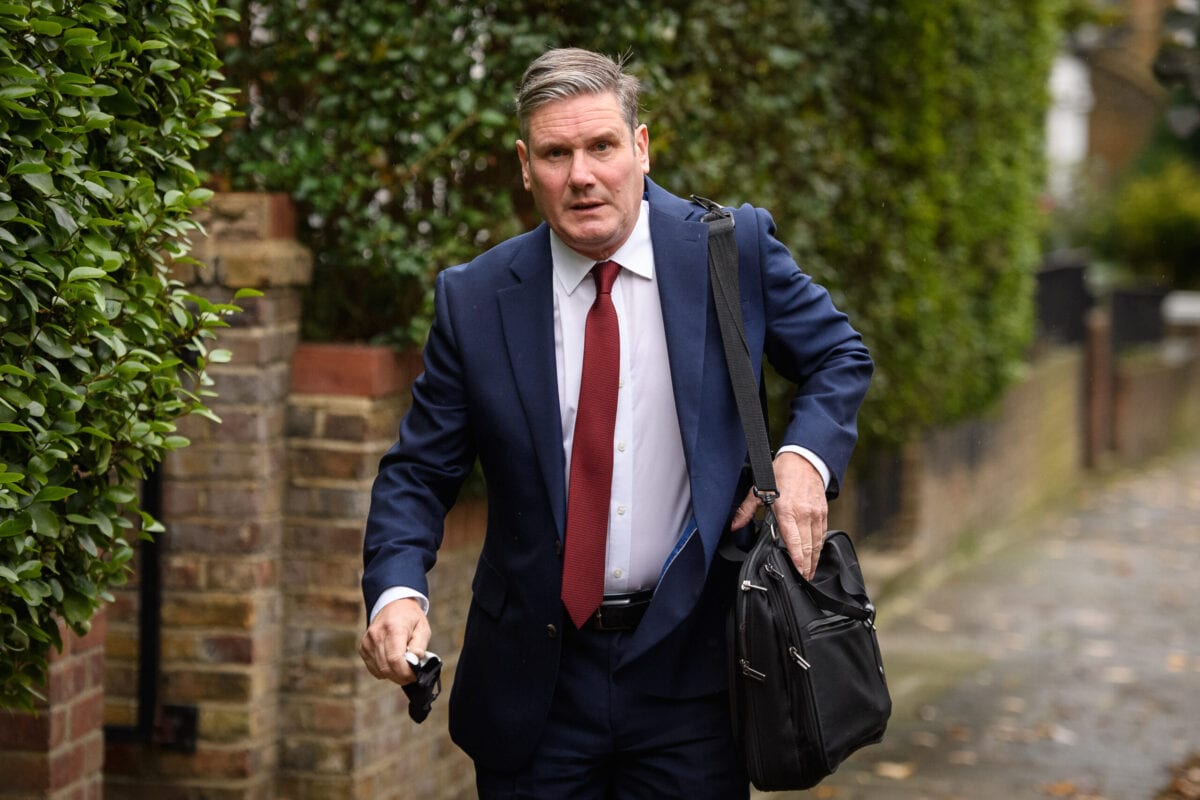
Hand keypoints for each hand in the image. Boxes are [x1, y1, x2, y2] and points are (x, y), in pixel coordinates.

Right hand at [359, 597, 430, 685]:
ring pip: (379, 670)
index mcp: (393, 628)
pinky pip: (373, 668)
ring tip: (404, 668)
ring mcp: (367, 642)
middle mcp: (376, 635)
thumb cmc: (411, 618)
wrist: (394, 605)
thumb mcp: (423, 628)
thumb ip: (419, 647)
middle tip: (412, 675)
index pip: (395, 659)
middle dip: (401, 677)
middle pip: (386, 668)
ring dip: (393, 675)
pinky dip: (384, 671)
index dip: (405, 673)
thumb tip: (414, 664)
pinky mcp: (363, 647)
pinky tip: (393, 663)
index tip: (415, 675)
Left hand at [731, 451, 827, 578]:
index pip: (794, 541)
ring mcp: (816, 514)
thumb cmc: (781, 473)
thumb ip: (746, 510)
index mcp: (787, 511)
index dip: (797, 560)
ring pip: (817, 543)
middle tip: (803, 580)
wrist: (804, 459)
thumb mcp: (759, 490)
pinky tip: (815, 556)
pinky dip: (819, 547)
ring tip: (809, 573)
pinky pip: (822, 534)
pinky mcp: (823, 512)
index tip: (797, 573)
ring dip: (813, 560)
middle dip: (806, 566)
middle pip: (807, 547)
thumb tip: (734, 525)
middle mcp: (804, 515)